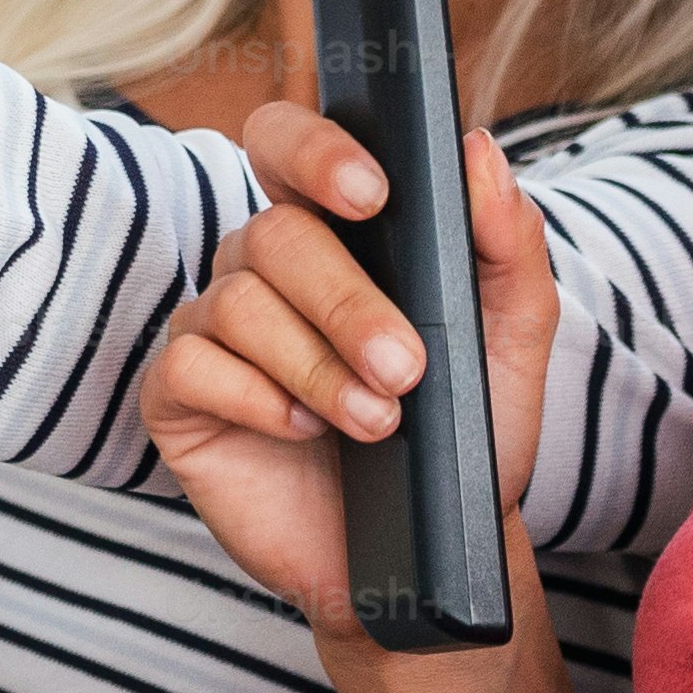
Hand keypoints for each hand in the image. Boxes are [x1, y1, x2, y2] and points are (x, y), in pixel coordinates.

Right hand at [136, 104, 552, 635]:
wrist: (430, 549)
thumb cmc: (465, 436)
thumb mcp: (513, 341)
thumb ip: (507, 243)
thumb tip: (476, 153)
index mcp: (334, 232)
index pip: (289, 142)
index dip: (314, 150)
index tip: (371, 193)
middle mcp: (264, 269)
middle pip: (276, 235)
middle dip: (347, 304)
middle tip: (406, 369)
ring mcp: (215, 330)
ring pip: (237, 303)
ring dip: (316, 366)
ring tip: (376, 421)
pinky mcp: (179, 398)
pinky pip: (190, 365)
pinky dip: (255, 398)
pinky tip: (301, 431)